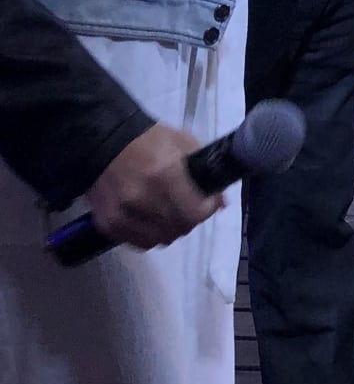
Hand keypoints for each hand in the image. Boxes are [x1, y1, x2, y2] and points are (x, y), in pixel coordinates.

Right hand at [84, 123, 223, 249]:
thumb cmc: (149, 140)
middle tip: (188, 206)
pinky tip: (150, 220)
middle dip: (190, 219)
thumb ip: (205, 170)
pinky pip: (140, 243)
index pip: (196, 213)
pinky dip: (150, 235)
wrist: (103, 142)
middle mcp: (143, 199)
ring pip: (161, 240)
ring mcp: (123, 215)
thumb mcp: (183, 143)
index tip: (207, 202)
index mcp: (165, 175)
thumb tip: (221, 202)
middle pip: (180, 228)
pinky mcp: (108, 225)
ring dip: (170, 229)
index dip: (207, 209)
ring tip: (168, 213)